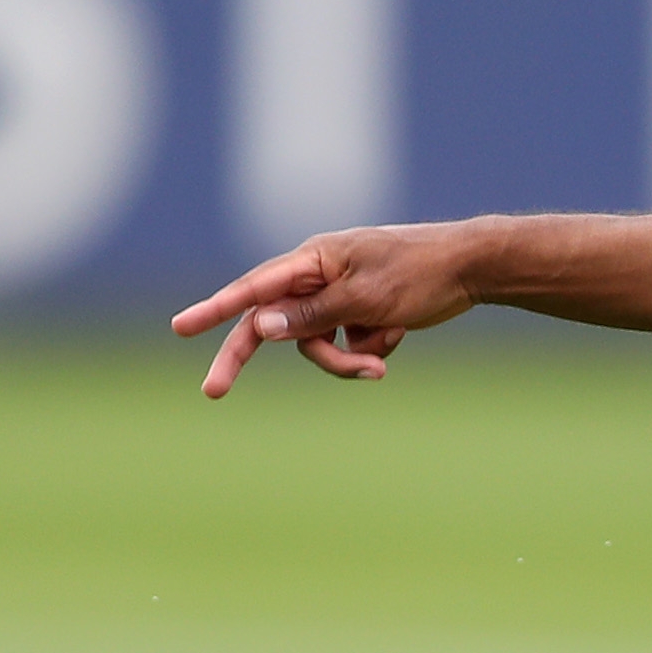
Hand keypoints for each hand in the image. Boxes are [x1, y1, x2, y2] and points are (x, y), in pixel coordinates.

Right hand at [168, 223, 480, 396]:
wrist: (471, 269)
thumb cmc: (419, 274)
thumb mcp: (363, 300)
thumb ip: (310, 314)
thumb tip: (261, 325)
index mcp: (312, 260)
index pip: (253, 289)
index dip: (214, 309)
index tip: (180, 326)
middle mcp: (317, 276)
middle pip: (271, 325)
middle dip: (252, 357)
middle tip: (213, 392)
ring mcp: (336, 297)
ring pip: (315, 345)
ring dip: (346, 361)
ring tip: (382, 362)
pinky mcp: (357, 314)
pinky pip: (346, 345)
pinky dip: (370, 349)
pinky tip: (400, 333)